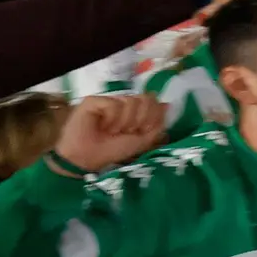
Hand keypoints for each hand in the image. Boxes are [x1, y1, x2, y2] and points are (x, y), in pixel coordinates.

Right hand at [55, 92, 171, 172]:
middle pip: (145, 100)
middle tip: (125, 132)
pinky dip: (111, 119)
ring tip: (112, 131)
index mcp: (135, 111)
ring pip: (131, 101)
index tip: (141, 132)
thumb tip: (168, 105)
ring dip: (124, 122)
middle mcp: (123, 103)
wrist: (88, 157)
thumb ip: (157, 124)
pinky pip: (114, 104)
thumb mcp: (142, 140)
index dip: (152, 118)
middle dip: (140, 121)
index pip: (154, 102)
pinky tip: (102, 126)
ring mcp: (109, 100)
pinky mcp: (93, 100)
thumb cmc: (114, 150)